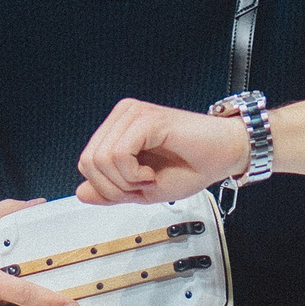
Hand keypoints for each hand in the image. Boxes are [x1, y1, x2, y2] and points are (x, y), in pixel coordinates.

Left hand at [75, 99, 250, 205]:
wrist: (224, 155)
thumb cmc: (191, 167)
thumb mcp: (142, 190)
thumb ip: (111, 191)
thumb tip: (80, 192)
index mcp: (119, 129)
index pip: (86, 163)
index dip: (107, 188)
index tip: (137, 187)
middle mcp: (123, 116)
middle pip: (88, 162)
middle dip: (114, 187)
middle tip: (143, 185)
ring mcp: (133, 114)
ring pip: (100, 159)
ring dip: (126, 181)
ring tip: (149, 178)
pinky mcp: (146, 118)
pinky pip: (119, 154)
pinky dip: (134, 175)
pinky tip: (152, 173)